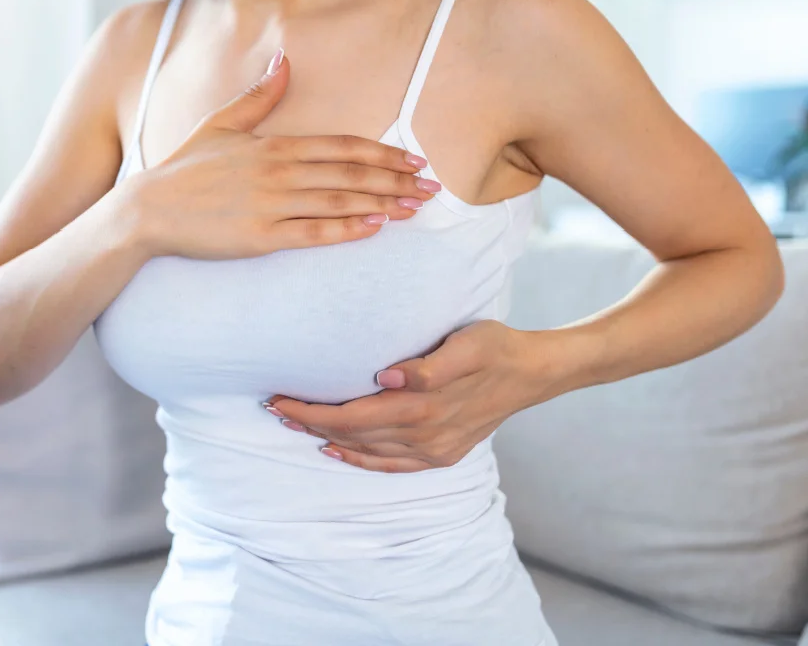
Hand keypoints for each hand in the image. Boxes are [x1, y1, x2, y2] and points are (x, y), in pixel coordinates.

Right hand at [122, 51, 439, 259]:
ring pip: (339, 202)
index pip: (341, 146)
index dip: (382, 153)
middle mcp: (278, 173)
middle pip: (350, 173)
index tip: (414, 159)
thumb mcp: (221, 124)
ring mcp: (270, 206)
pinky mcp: (260, 237)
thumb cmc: (185, 169)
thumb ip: (259, 95)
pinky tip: (375, 228)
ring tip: (416, 208)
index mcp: (273, 145)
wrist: (148, 211)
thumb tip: (284, 58)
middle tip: (432, 186)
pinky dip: (346, 229)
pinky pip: (313, 233)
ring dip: (382, 203)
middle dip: (395, 179)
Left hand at [264, 320, 566, 472]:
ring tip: (295, 425)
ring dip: (329, 439)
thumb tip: (387, 376)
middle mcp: (424, 436)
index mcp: (423, 407)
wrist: (533, 374)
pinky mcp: (442, 456)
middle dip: (310, 423)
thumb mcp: (467, 343)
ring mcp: (433, 451)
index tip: (280, 400)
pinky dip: (361, 460)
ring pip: (367, 451)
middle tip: (274, 408)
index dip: (312, 411)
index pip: (351, 415)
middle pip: (352, 435)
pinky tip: (339, 452)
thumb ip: (429, 365)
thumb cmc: (495, 347)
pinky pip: (391, 465)